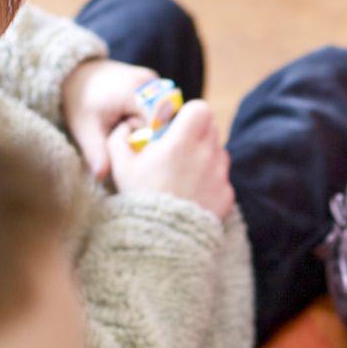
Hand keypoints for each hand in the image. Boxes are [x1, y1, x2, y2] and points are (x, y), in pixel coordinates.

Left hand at [63, 58, 162, 178]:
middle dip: (150, 137)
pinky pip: (161, 109)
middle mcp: (152, 82)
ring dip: (151, 129)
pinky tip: (132, 124)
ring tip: (128, 132)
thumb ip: (96, 152)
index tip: (132, 152)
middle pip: (165, 121)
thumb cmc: (79, 100)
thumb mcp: (84, 129)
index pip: (158, 126)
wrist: (78, 73)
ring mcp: (156, 81)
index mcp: (136, 91)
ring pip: (165, 116)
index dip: (149, 143)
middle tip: (129, 144)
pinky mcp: (156, 85)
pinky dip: (150, 121)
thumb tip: (102, 176)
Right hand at [107, 99, 234, 219]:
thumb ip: (120, 139)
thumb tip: (125, 126)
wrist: (162, 238)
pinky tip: (193, 192)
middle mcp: (206, 155)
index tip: (178, 124)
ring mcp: (220, 175)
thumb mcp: (120, 166)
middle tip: (179, 147)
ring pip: (219, 152)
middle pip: (211, 128)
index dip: (190, 113)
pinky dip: (212, 180)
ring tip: (185, 171)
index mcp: (181, 142)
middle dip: (197, 132)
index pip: (200, 109)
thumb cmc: (139, 198)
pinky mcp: (227, 194)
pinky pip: (223, 178)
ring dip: (206, 155)